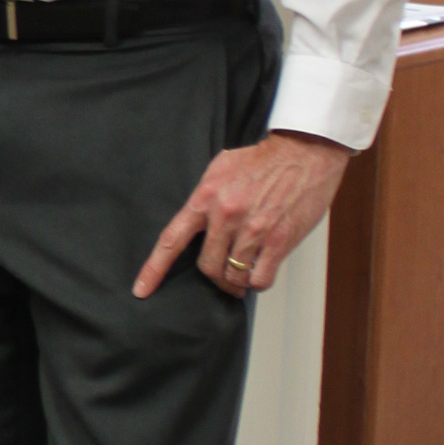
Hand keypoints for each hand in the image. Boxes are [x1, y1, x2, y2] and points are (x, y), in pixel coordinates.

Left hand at [133, 130, 353, 299]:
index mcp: (206, 197)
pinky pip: (260, 279)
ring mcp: (252, 230)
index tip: (141, 290)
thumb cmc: (261, 161)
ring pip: (233, 276)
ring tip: (241, 276)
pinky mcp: (278, 241)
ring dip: (236, 282)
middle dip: (214, 276)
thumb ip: (205, 197)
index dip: (154, 268)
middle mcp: (225, 215)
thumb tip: (195, 222)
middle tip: (222, 276)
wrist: (302, 154)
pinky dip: (257, 282)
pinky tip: (260, 271)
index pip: (172, 239)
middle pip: (207, 267)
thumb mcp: (220, 168)